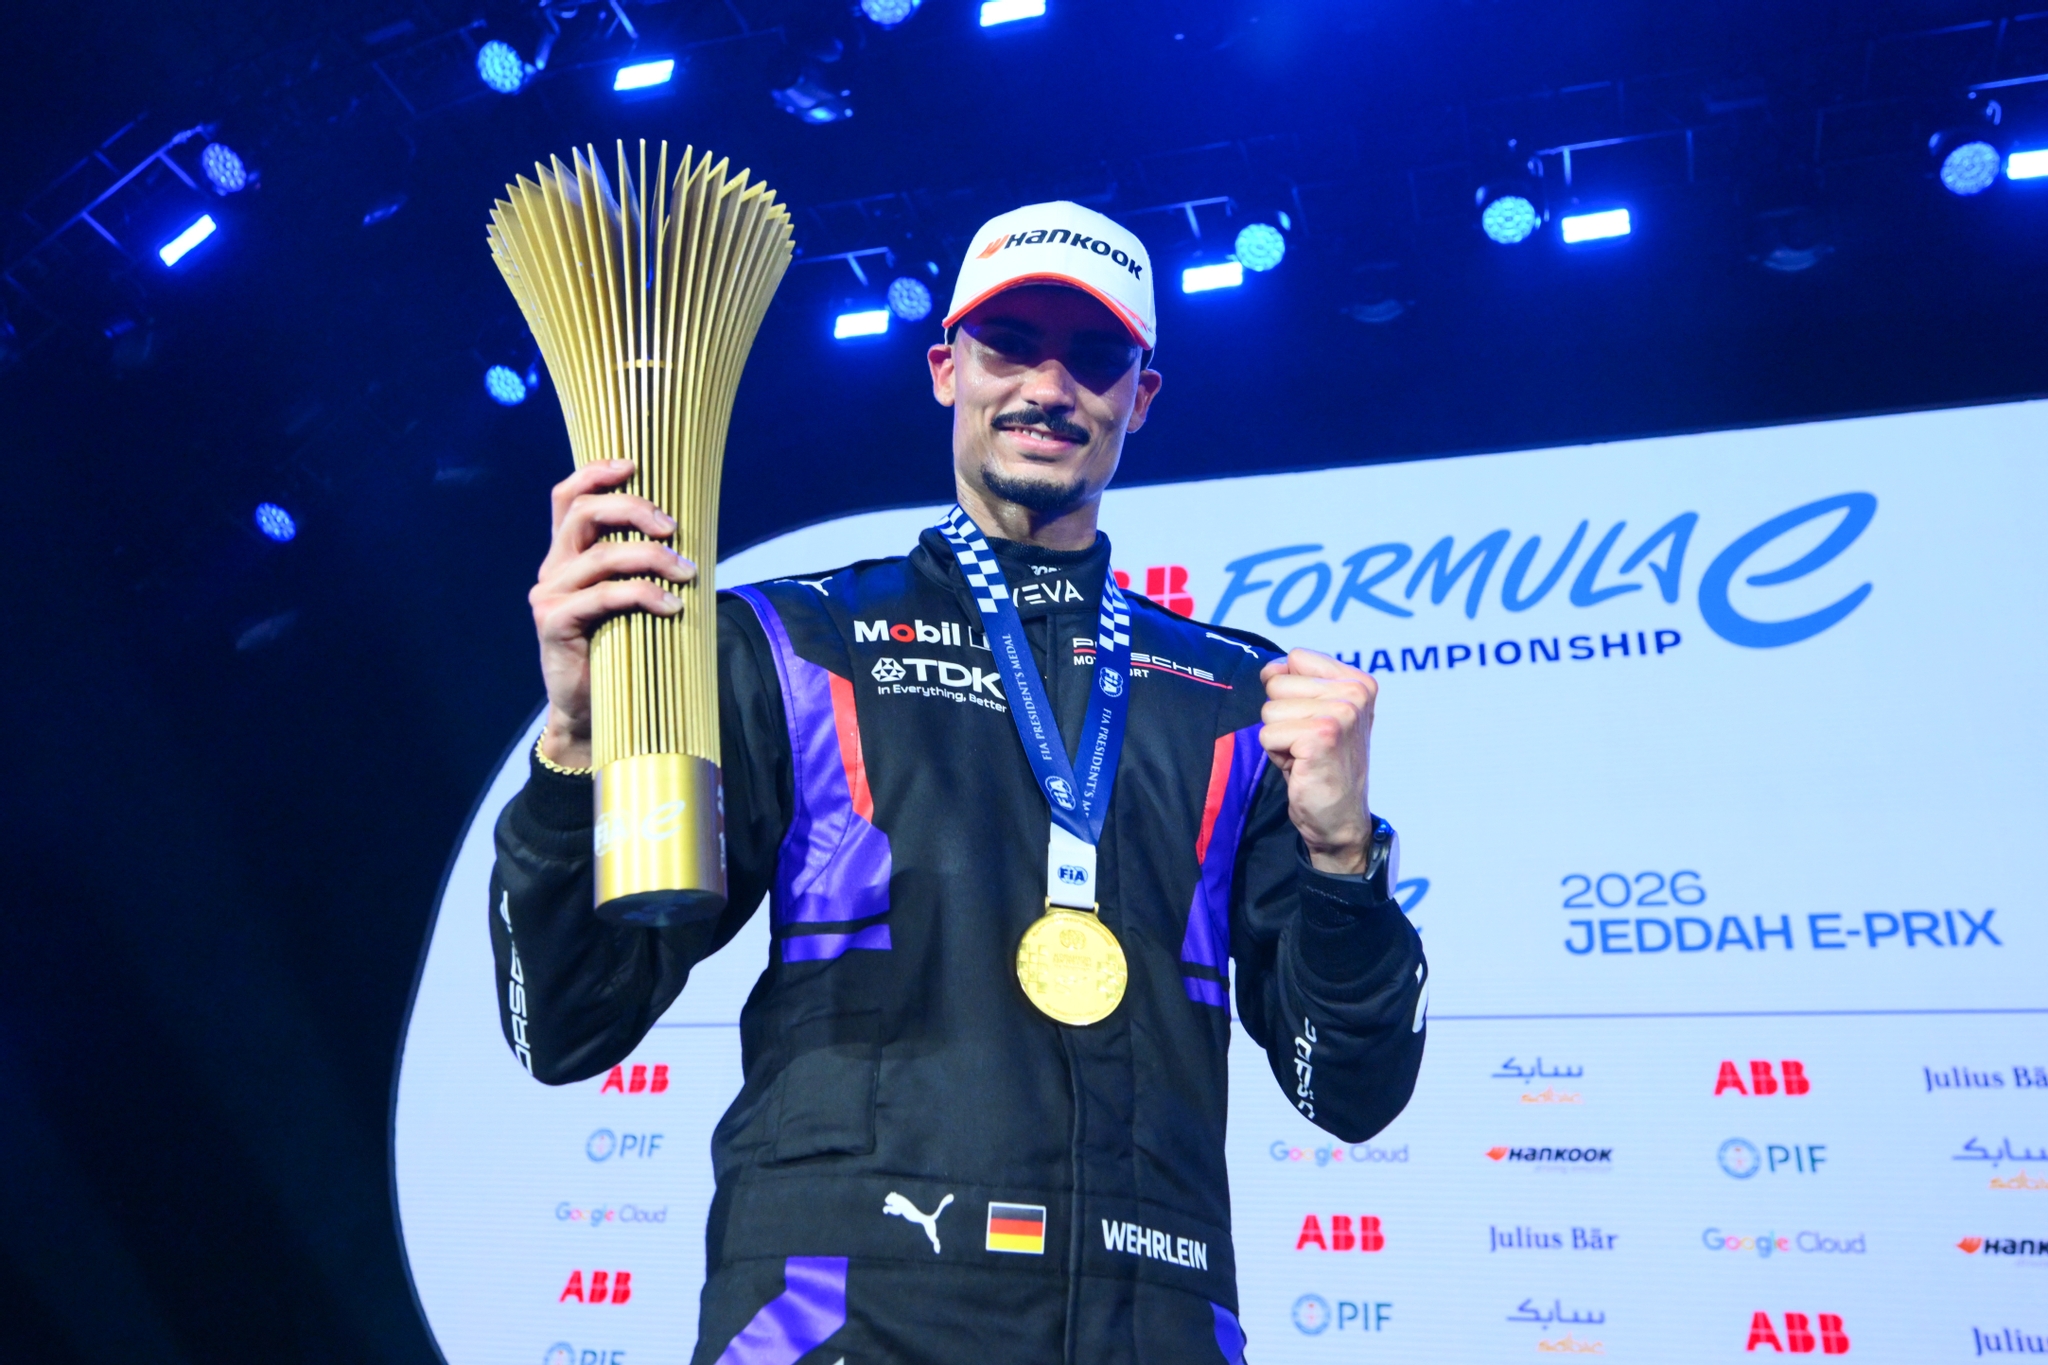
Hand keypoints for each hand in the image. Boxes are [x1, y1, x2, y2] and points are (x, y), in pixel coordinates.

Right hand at [530, 460, 694, 769]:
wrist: (591, 712)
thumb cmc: (621, 651)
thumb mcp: (631, 600)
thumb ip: (642, 566)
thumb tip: (692, 536)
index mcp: (567, 554)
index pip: (569, 497)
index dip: (597, 472)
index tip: (636, 465)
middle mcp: (553, 568)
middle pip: (585, 512)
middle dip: (634, 509)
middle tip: (674, 528)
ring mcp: (550, 594)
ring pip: (602, 554)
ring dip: (652, 558)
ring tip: (688, 572)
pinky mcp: (554, 623)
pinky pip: (604, 596)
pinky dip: (644, 595)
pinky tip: (672, 605)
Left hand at [1258, 648, 1376, 874]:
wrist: (1340, 819)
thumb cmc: (1324, 765)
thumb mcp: (1317, 714)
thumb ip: (1298, 683)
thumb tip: (1270, 668)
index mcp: (1359, 682)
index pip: (1295, 657)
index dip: (1288, 690)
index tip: (1309, 720)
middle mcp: (1355, 693)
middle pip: (1277, 682)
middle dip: (1281, 717)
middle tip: (1306, 743)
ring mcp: (1341, 713)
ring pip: (1269, 709)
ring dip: (1278, 737)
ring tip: (1303, 755)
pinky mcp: (1321, 736)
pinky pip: (1267, 734)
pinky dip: (1276, 755)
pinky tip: (1301, 766)